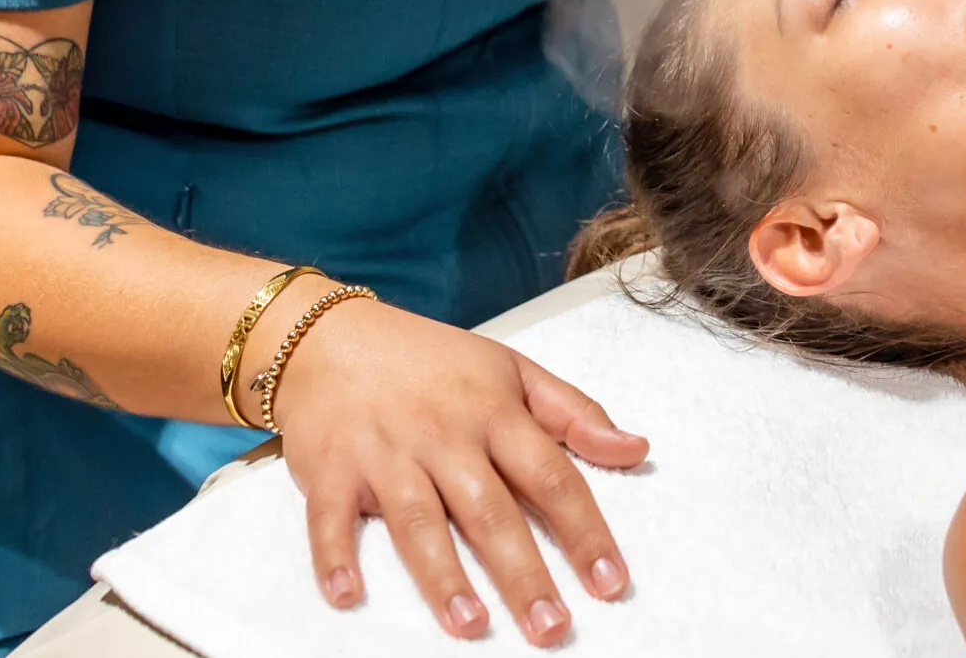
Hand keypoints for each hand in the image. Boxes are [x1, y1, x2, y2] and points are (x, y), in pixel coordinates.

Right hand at [278, 296, 647, 644]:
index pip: (551, 477)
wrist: (329, 337)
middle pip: (489, 511)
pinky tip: (346, 595)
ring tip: (471, 626)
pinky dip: (334, 556)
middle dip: (523, 573)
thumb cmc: (428, 361)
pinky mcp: (330, 467)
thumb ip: (575, 413)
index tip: (610, 582)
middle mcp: (443, 434)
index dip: (585, 531)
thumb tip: (637, 449)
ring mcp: (385, 452)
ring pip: (419, 520)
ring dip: (443, 577)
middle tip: (551, 628)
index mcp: (494, 412)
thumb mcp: (511, 370)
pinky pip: (330, 517)